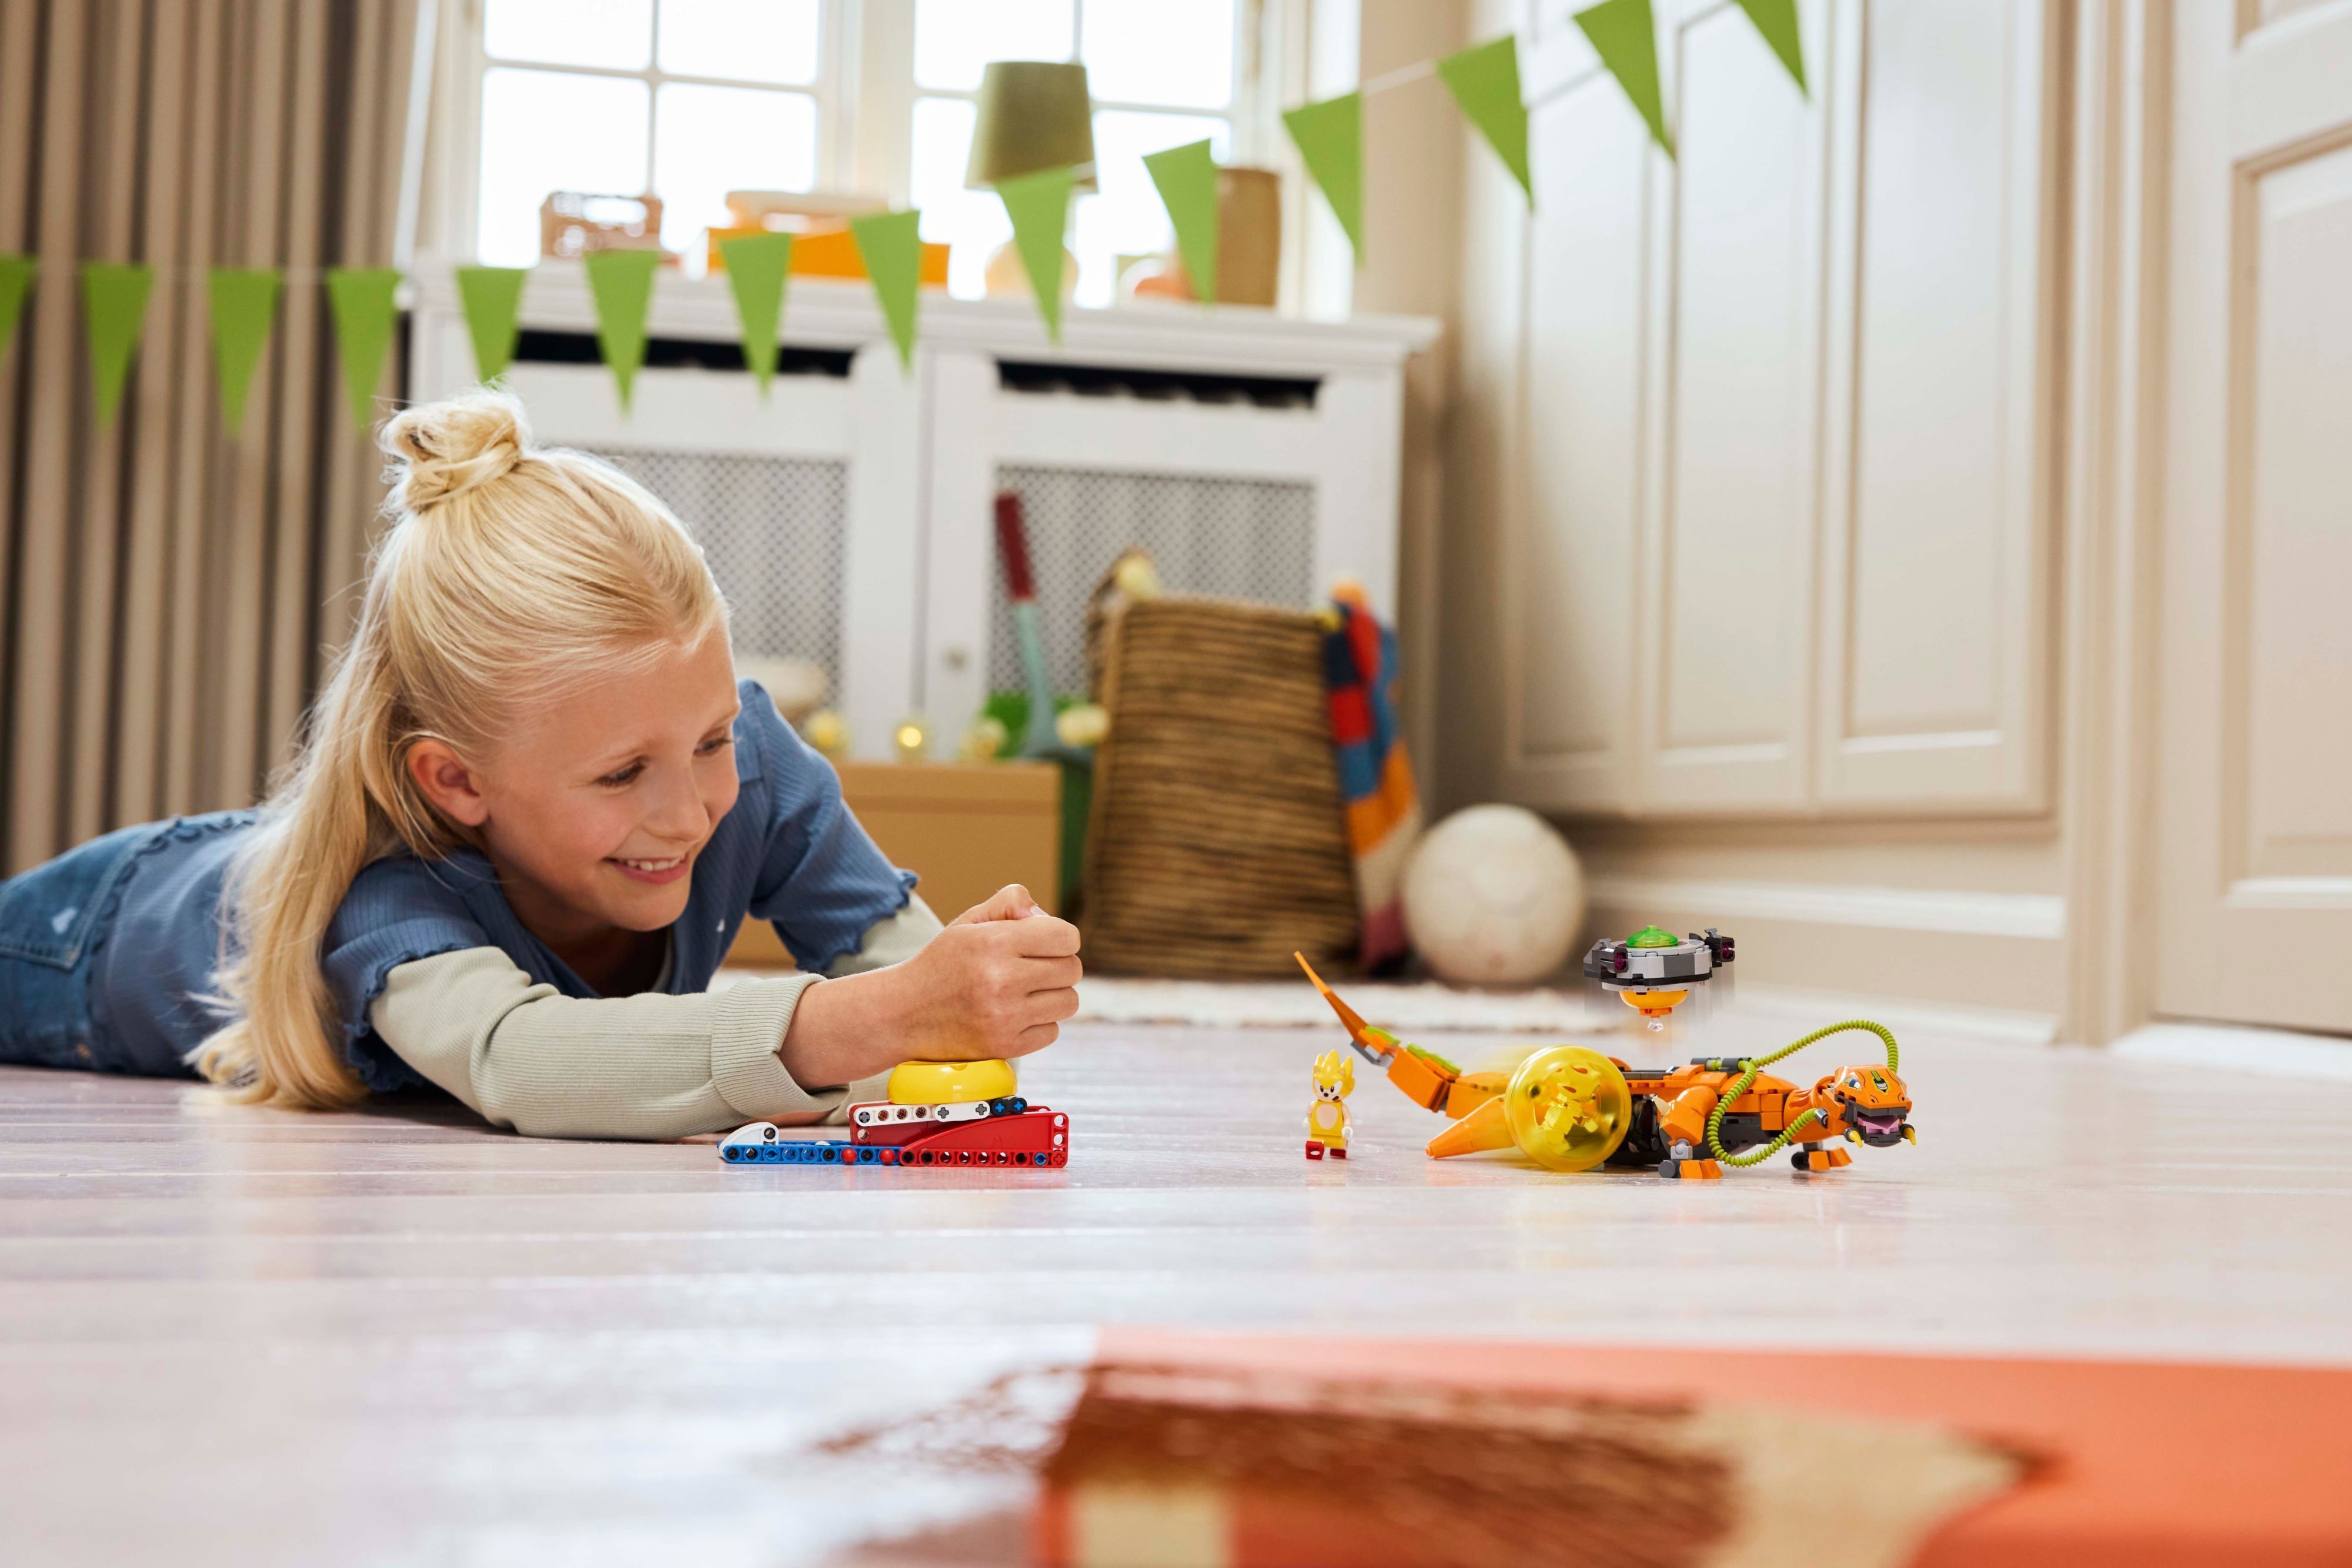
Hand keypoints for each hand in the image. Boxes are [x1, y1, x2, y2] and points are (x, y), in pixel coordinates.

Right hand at [897, 887, 1080, 1058]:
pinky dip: (1039, 1024)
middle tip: (1031, 968)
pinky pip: (1052, 1032)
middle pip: (1072, 970)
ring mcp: (1004, 1018)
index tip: (1044, 943)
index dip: (1060, 938)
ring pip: (1068, 1002)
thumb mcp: (968, 922)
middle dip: (1058, 965)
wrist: (903, 1013)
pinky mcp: (1005, 1047)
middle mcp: (1002, 980)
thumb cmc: (942, 963)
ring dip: (1053, 996)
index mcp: (994, 943)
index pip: (1066, 937)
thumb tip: (1044, 916)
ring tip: (1024, 992)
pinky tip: (1014, 1015)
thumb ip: (1010, 903)